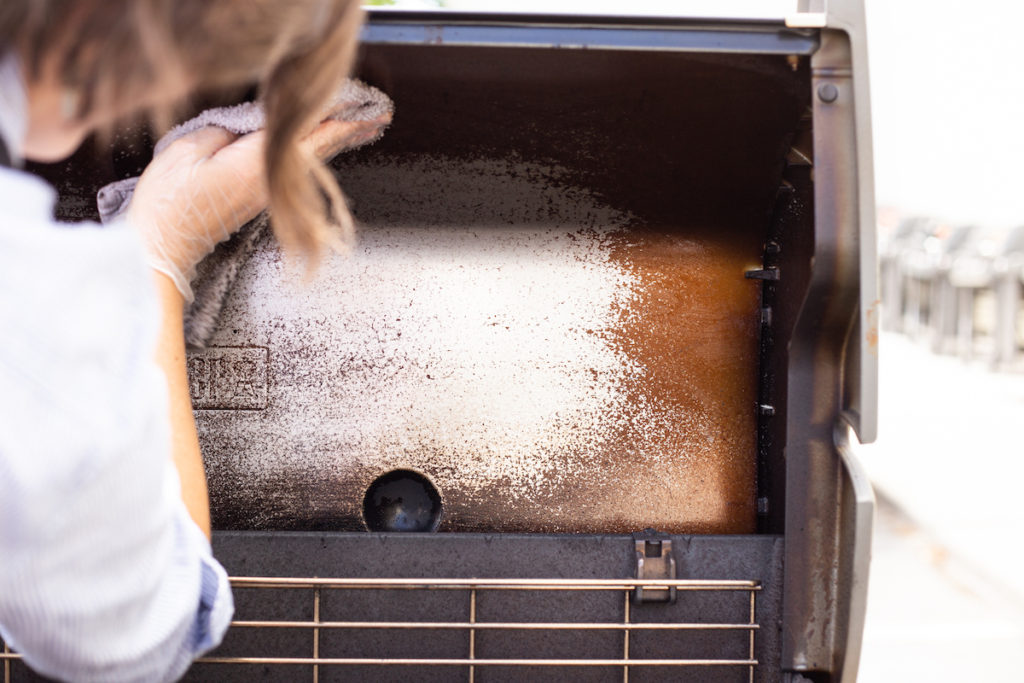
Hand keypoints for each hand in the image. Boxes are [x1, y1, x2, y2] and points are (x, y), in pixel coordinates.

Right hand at [128, 112, 389, 301]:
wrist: (161, 250)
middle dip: (348, 131)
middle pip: (317, 150)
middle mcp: (270, 182)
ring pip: (308, 160)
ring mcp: (266, 194)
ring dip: (334, 141)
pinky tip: (319, 145)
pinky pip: (293, 171)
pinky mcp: (256, 201)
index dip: (337, 120)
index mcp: (257, 165)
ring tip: (361, 127)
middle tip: (378, 116)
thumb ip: (225, 130)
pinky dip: (312, 153)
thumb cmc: (168, 202)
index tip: (364, 109)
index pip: (307, 136)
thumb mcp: (187, 150)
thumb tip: (250, 124)